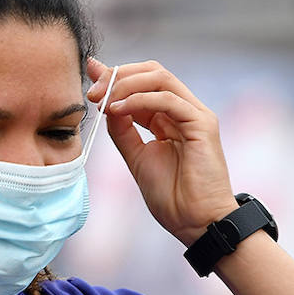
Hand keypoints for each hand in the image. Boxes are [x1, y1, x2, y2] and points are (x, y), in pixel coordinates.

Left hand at [88, 58, 238, 245]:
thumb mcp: (136, 157)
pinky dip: (140, 100)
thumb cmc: (171, 196)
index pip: (143, 83)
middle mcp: (184, 111)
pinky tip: (118, 110)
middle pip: (152, 72)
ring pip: (160, 78)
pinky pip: (169, 100)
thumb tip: (104, 105)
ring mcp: (195, 115)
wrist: (196, 222)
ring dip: (126, 84)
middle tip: (94, 93)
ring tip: (103, 100)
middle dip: (119, 76)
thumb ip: (122, 130)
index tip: (90, 75)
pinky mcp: (203, 124)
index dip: (116, 76)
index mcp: (168, 118)